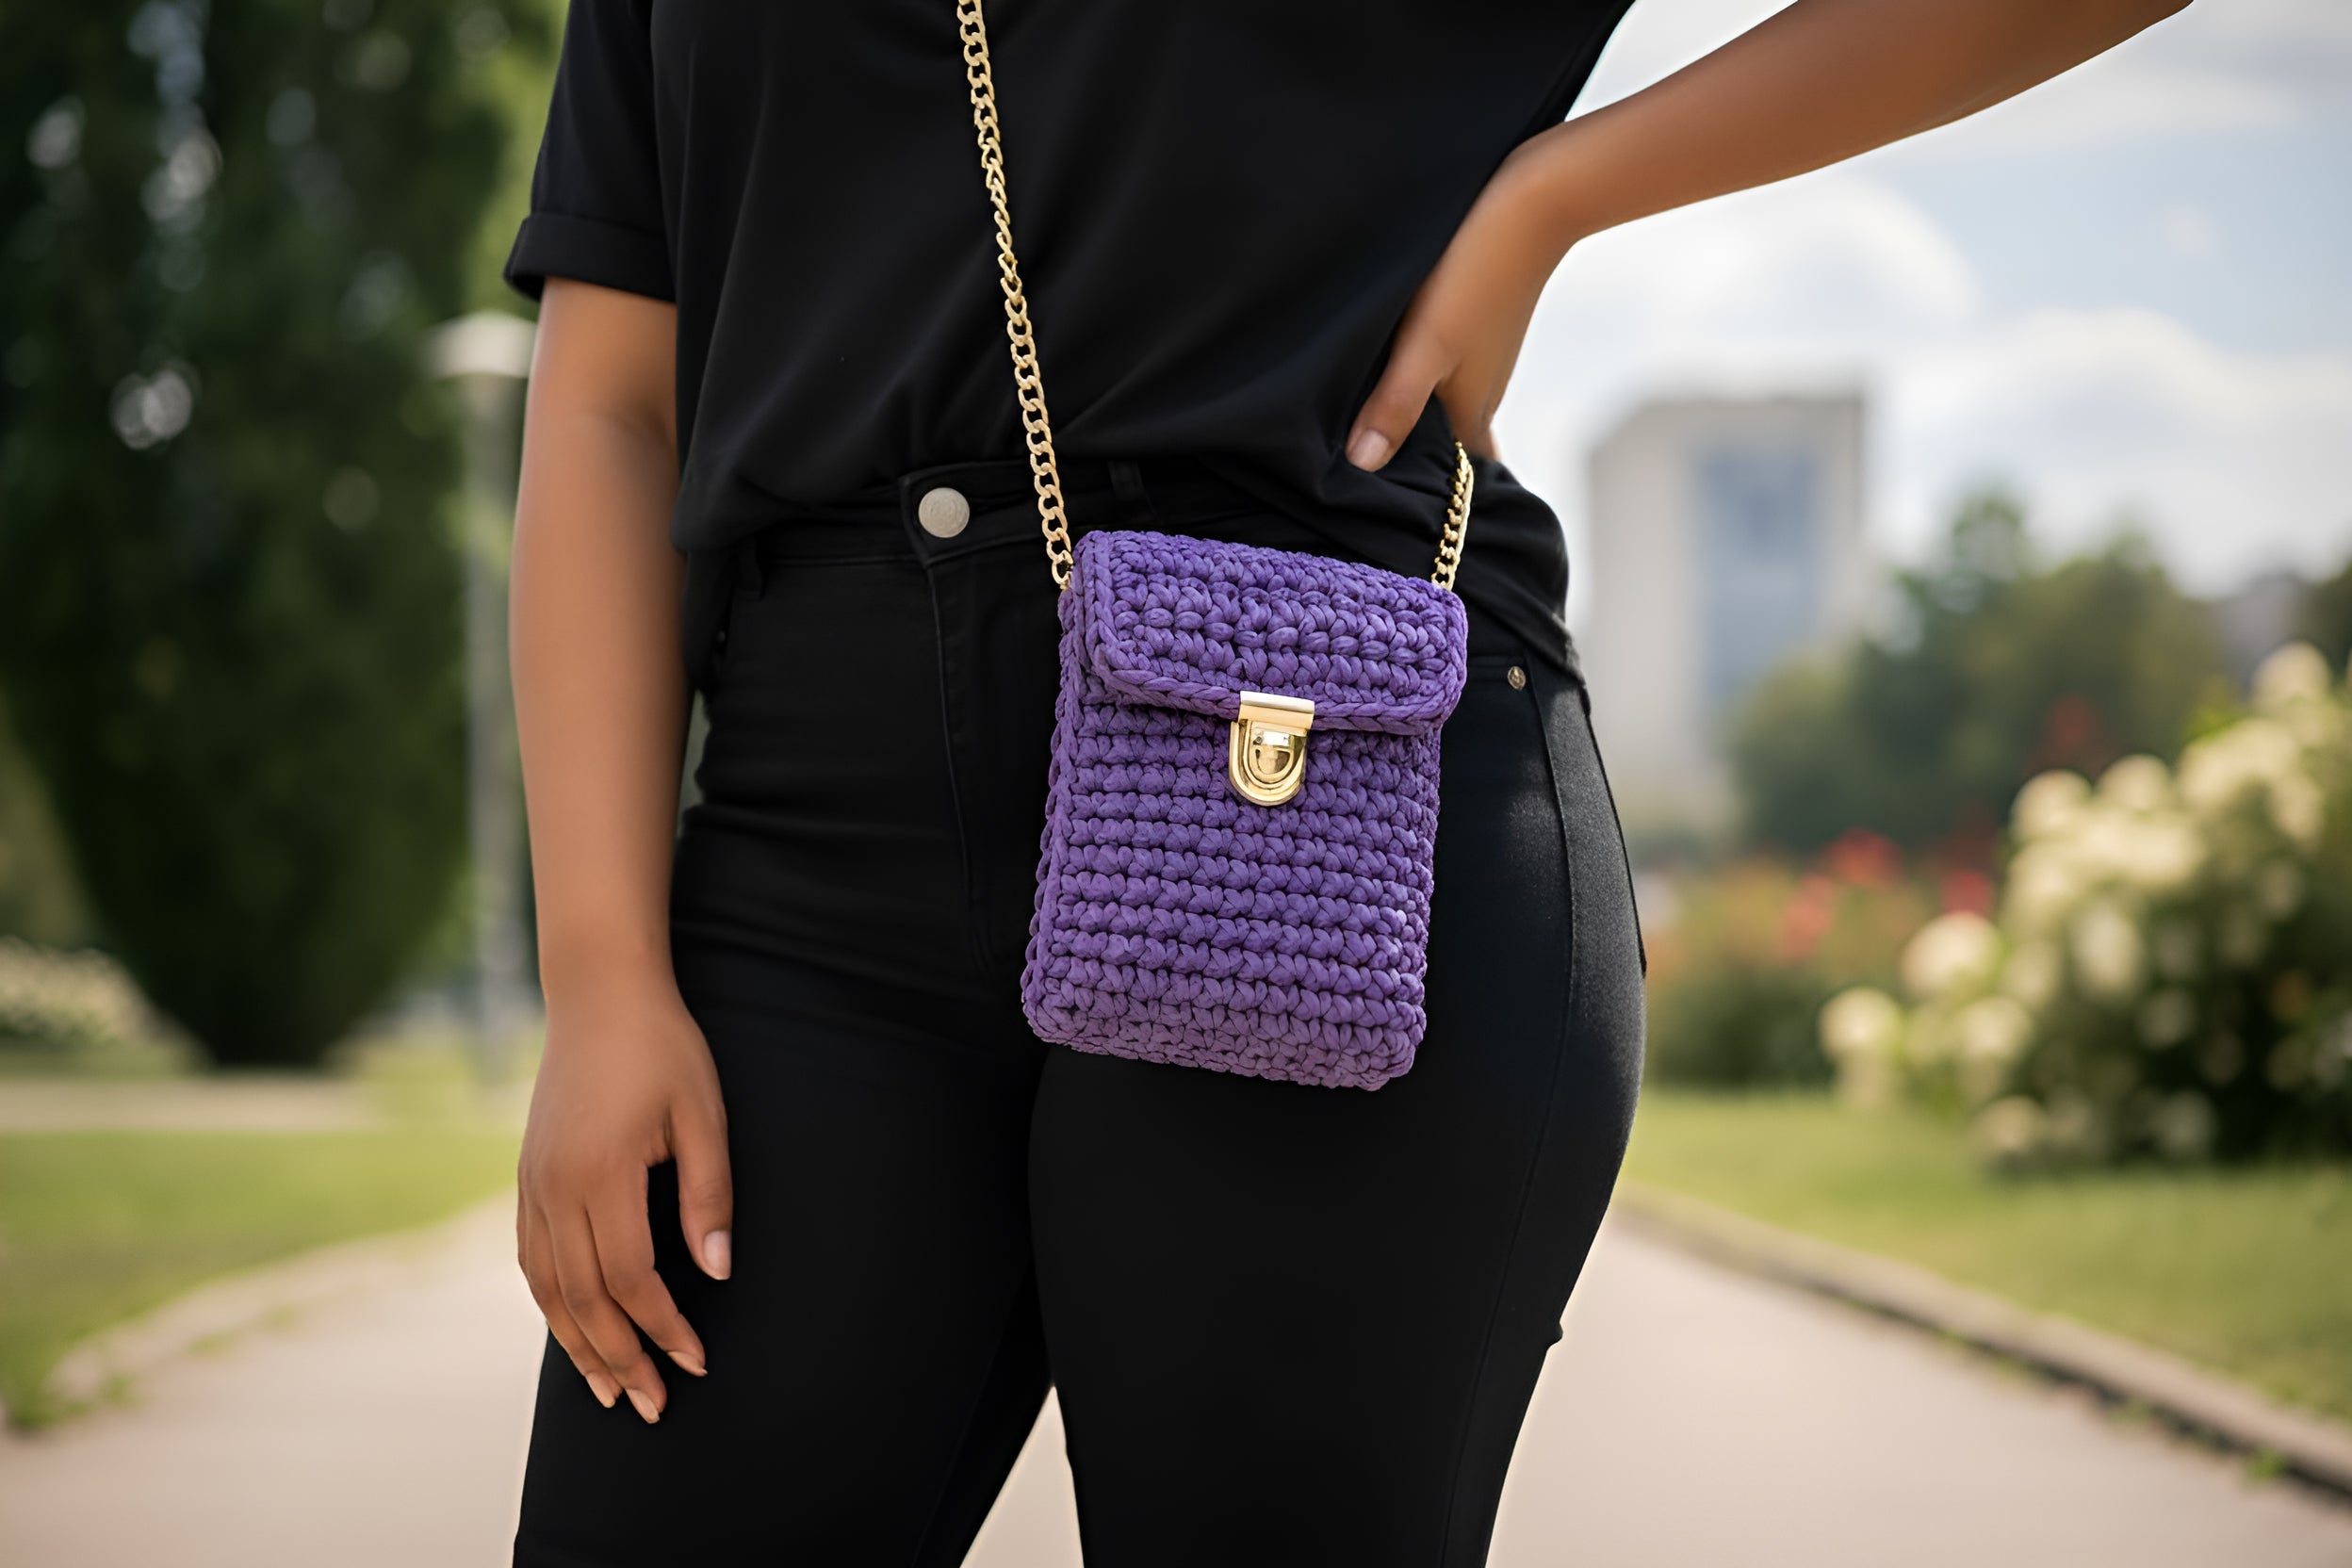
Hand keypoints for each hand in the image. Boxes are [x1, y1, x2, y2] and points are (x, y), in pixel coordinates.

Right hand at [515, 973, 732, 1423]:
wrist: (598, 996)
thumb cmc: (662, 1049)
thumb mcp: (702, 1115)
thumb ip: (708, 1196)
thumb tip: (716, 1274)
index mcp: (601, 1173)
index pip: (631, 1278)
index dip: (663, 1328)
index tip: (695, 1361)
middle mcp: (555, 1188)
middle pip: (584, 1299)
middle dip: (621, 1358)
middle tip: (652, 1406)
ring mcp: (532, 1185)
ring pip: (548, 1289)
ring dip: (579, 1346)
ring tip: (609, 1391)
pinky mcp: (526, 1179)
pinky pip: (531, 1260)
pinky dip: (552, 1306)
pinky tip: (573, 1331)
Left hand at [1346, 140, 1572, 472]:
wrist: (1534, 198)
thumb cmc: (1476, 273)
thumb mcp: (1426, 344)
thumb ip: (1396, 404)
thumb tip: (1363, 466)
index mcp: (1472, 411)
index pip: (1460, 482)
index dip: (1436, 505)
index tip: (1398, 524)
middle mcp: (1482, 393)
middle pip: (1452, 451)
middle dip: (1425, 475)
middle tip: (1374, 496)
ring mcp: (1482, 361)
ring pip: (1448, 413)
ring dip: (1418, 432)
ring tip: (1367, 446)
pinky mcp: (1477, 328)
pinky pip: (1448, 377)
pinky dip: (1424, 393)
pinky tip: (1391, 380)